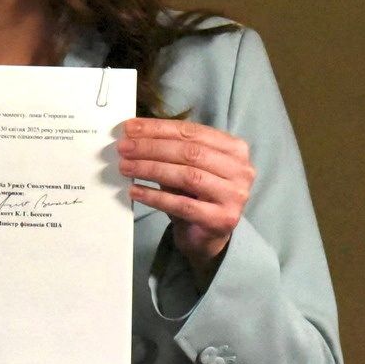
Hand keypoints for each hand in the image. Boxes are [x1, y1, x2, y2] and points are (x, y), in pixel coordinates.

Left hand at [118, 117, 255, 279]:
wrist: (206, 236)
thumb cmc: (194, 195)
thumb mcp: (185, 166)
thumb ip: (168, 148)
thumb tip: (132, 133)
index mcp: (234, 148)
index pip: (192, 132)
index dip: (158, 128)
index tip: (129, 127)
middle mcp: (241, 170)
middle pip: (190, 152)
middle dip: (152, 147)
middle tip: (124, 147)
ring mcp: (235, 196)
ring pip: (187, 176)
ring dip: (151, 169)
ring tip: (125, 167)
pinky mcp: (222, 219)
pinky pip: (183, 205)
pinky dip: (156, 197)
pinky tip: (135, 191)